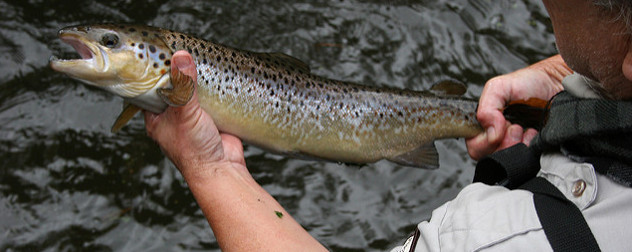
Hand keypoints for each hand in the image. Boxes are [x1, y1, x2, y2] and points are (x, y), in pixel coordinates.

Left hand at [144, 51, 246, 177]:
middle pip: (172, 87)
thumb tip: (181, 57)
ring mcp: (192, 118)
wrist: (222, 170)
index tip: (158, 53)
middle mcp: (172, 118)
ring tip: (198, 61)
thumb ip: (183, 85)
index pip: (148, 89)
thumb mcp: (184, 112)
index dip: (152, 71)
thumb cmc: (194, 150)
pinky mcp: (212, 118)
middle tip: (180, 52)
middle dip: (177, 73)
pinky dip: (213, 89)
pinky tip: (215, 77)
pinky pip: (210, 98)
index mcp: (156, 119)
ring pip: (192, 92)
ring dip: (196, 81)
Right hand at [466, 55, 571, 159]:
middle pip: (489, 156)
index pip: (474, 146)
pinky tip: (533, 135)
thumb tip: (491, 132)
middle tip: (515, 126)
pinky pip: (526, 161)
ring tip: (526, 129)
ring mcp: (512, 146)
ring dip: (517, 145)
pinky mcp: (530, 152)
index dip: (485, 140)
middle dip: (504, 142)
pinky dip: (530, 150)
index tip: (501, 126)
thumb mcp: (499, 87)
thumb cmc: (527, 83)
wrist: (555, 84)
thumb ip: (486, 107)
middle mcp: (495, 138)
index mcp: (482, 125)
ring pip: (507, 160)